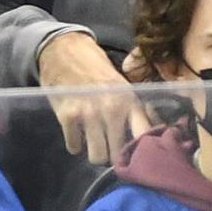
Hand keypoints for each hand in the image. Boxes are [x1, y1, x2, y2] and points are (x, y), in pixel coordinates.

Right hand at [37, 32, 150, 164]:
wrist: (65, 52)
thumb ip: (133, 113)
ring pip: (97, 157)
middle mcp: (113, 109)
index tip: (137, 158)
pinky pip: (74, 148)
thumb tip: (146, 143)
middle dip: (113, 156)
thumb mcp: (123, 88)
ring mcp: (89, 114)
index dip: (142, 154)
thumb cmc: (97, 74)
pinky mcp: (68, 117)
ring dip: (94, 152)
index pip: (144, 138)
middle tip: (109, 148)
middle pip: (118, 155)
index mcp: (130, 102)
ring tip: (93, 141)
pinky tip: (77, 132)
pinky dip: (75, 144)